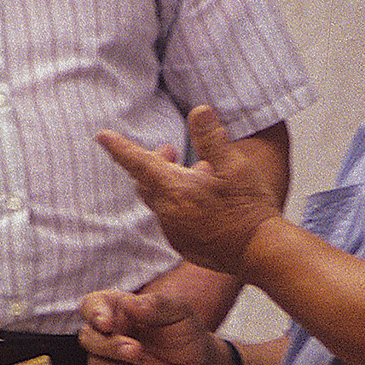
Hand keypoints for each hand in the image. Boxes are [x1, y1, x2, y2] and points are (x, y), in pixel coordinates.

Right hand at [78, 286, 221, 364]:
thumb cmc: (187, 336)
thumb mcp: (180, 314)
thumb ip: (157, 305)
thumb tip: (130, 304)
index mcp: (119, 310)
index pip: (92, 305)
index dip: (94, 313)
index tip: (107, 324)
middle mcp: (109, 335)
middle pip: (88, 338)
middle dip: (110, 346)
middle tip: (137, 351)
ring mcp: (110, 363)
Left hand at [95, 104, 282, 277]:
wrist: (262, 252)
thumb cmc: (249, 209)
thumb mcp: (235, 166)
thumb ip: (212, 138)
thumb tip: (198, 111)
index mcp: (176, 190)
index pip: (138, 162)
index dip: (119, 147)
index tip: (102, 136)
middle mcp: (168, 213)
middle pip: (146, 182)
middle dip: (153, 163)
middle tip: (172, 150)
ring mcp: (175, 233)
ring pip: (161, 202)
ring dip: (172, 186)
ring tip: (200, 176)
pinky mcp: (185, 247)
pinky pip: (172, 221)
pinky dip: (180, 207)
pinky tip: (206, 204)